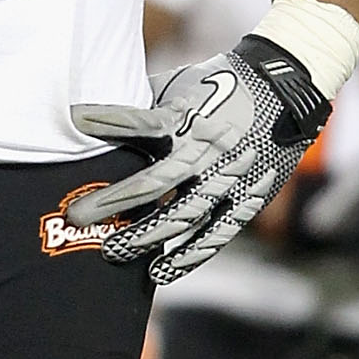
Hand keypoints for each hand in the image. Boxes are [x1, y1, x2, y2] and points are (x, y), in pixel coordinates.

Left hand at [66, 33, 330, 283]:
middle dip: (113, 201)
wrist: (283, 90)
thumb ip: (140, 104)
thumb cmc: (217, 85)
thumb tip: (87, 112)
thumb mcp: (178, 86)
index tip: (75, 121)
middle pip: (155, 182)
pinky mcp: (246, 200)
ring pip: (183, 216)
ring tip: (111, 251)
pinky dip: (187, 256)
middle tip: (77, 215)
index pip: (141, 124)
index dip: (108, 123)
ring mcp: (228, 179)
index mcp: (189, 118)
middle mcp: (207, 151)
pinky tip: (159, 272)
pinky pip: (216, 234)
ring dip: (145, 236)